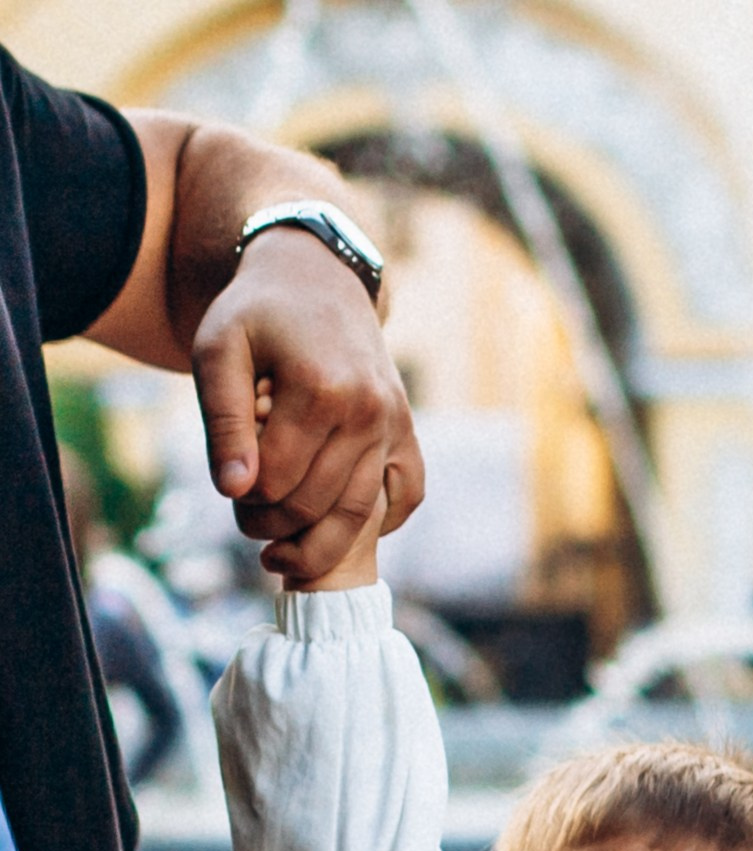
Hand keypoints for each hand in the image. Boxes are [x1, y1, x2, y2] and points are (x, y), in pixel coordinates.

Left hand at [191, 227, 423, 579]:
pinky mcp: (407, 432)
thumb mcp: (219, 352)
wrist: (317, 279)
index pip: (275, 482)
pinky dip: (381, 524)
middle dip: (271, 523)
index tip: (230, 489)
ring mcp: (393, 423)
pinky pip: (407, 498)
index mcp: (319, 389)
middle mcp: (366, 410)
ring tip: (279, 543)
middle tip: (246, 515)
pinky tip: (338, 524)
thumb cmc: (257, 316)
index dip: (244, 499)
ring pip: (356, 515)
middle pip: (312, 504)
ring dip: (314, 540)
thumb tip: (235, 491)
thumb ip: (224, 422)